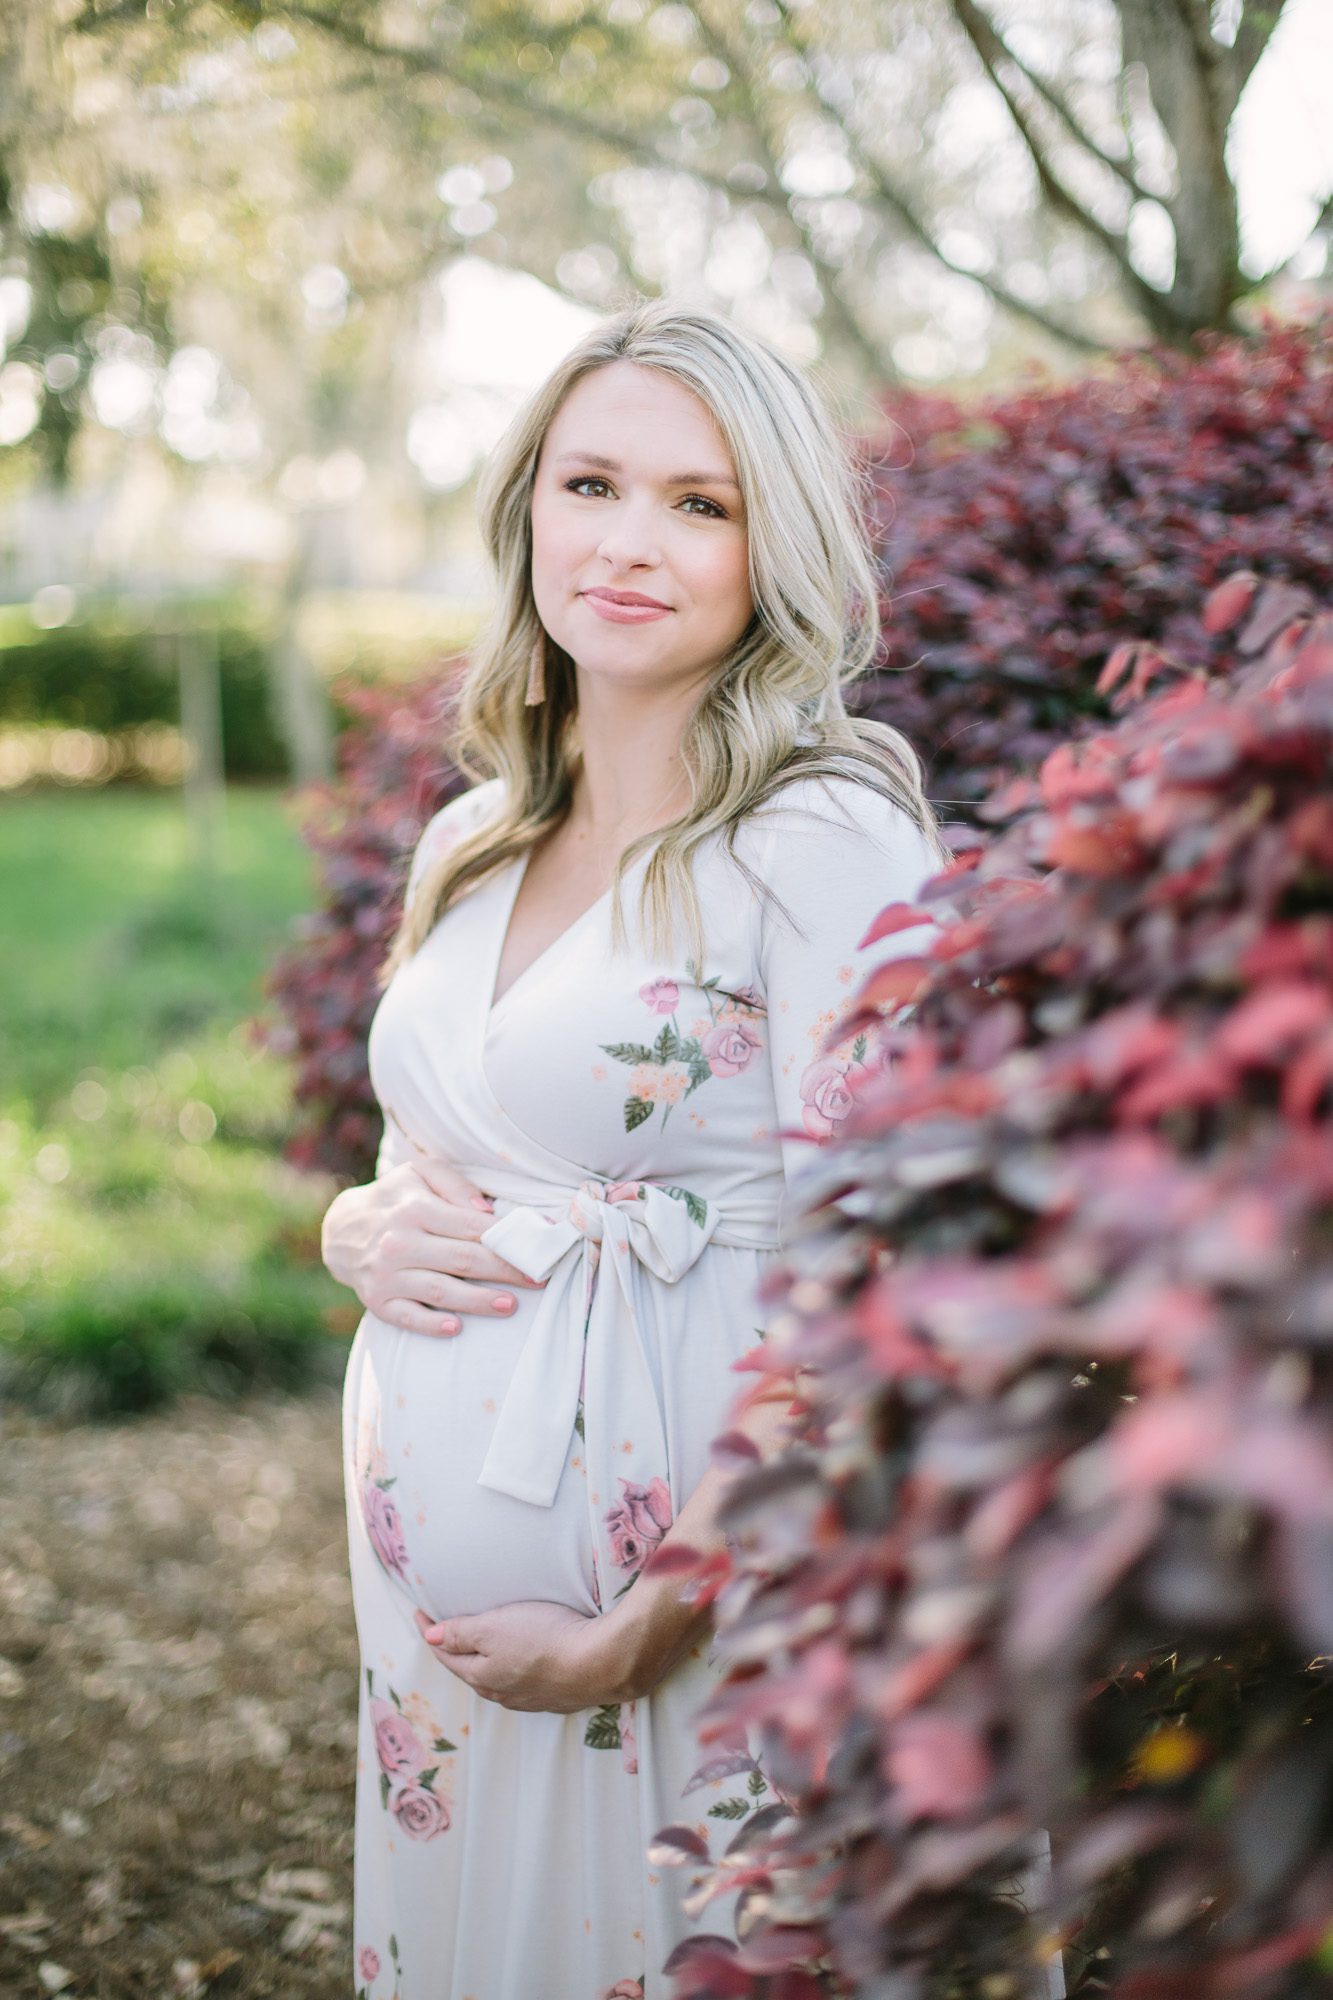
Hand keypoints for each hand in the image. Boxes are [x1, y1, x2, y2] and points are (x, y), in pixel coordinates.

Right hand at [320, 1156, 545, 1338]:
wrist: (342, 1229)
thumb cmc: (396, 1198)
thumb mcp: (420, 1173)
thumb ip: (456, 1183)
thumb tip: (487, 1211)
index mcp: (415, 1209)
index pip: (471, 1227)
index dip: (508, 1239)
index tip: (538, 1248)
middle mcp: (399, 1242)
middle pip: (463, 1260)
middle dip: (505, 1271)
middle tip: (538, 1279)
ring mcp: (386, 1275)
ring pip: (440, 1291)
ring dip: (478, 1301)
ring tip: (511, 1305)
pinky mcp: (377, 1302)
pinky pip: (407, 1317)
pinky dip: (431, 1325)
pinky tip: (457, 1328)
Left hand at [414, 1601, 626, 1712]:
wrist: (601, 1663)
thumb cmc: (545, 1639)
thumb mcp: (495, 1627)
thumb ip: (461, 1633)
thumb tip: (430, 1638)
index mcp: (481, 1676)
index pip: (446, 1654)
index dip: (430, 1632)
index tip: (419, 1612)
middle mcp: (502, 1693)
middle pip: (469, 1669)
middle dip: (454, 1649)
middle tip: (445, 1627)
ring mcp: (529, 1698)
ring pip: (496, 1678)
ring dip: (483, 1661)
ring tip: (481, 1643)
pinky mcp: (555, 1695)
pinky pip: (522, 1682)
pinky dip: (512, 1668)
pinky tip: (521, 1661)